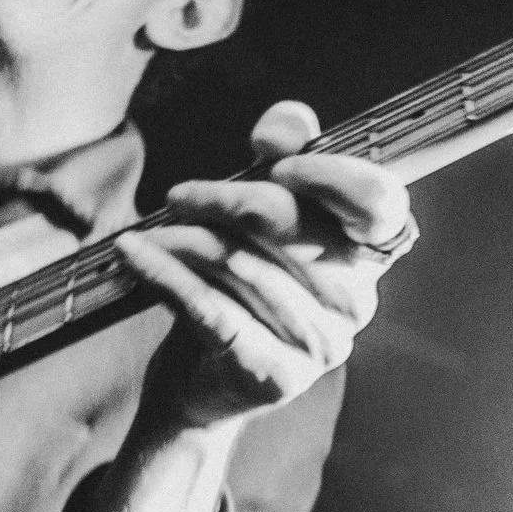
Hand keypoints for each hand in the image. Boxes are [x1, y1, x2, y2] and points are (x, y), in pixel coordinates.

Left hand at [114, 100, 411, 430]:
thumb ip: (283, 158)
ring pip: (240, 264)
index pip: (380, 203)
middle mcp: (355, 301)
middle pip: (290, 225)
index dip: (334, 176)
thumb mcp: (260, 214)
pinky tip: (132, 253)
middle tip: (180, 195)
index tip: (278, 163)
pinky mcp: (271, 374)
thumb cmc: (236, 283)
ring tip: (152, 232)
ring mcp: (319, 344)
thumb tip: (282, 129)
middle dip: (226, 199)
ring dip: (184, 239)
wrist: (199, 382)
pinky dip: (164, 274)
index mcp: (366, 255)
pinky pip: (209, 308)